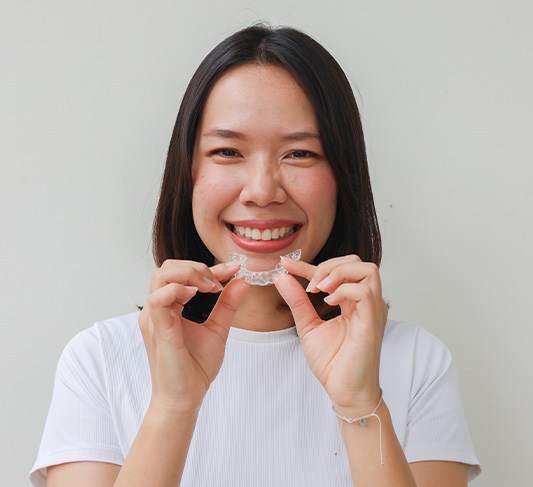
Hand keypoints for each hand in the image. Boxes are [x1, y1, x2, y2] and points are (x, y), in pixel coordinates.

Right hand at [139, 260, 249, 415]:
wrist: (185, 398)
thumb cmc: (195, 367)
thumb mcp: (217, 329)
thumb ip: (227, 305)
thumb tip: (242, 281)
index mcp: (168, 307)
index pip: (183, 274)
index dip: (209, 267)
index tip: (234, 268)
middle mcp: (157, 309)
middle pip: (167, 268)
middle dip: (196, 266)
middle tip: (218, 280)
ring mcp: (154, 318)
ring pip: (162, 276)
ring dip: (189, 274)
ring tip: (211, 287)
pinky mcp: (159, 329)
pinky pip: (160, 298)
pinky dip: (179, 290)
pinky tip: (197, 295)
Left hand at [275, 255, 387, 414]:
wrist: (344, 391)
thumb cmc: (333, 363)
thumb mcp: (308, 326)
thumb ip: (298, 301)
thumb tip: (282, 277)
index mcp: (353, 302)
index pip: (335, 271)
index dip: (309, 265)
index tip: (285, 264)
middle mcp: (366, 302)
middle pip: (358, 262)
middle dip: (329, 266)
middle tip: (310, 284)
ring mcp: (372, 310)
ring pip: (367, 270)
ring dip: (338, 273)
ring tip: (319, 290)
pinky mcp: (372, 322)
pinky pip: (364, 293)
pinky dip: (343, 290)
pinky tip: (328, 302)